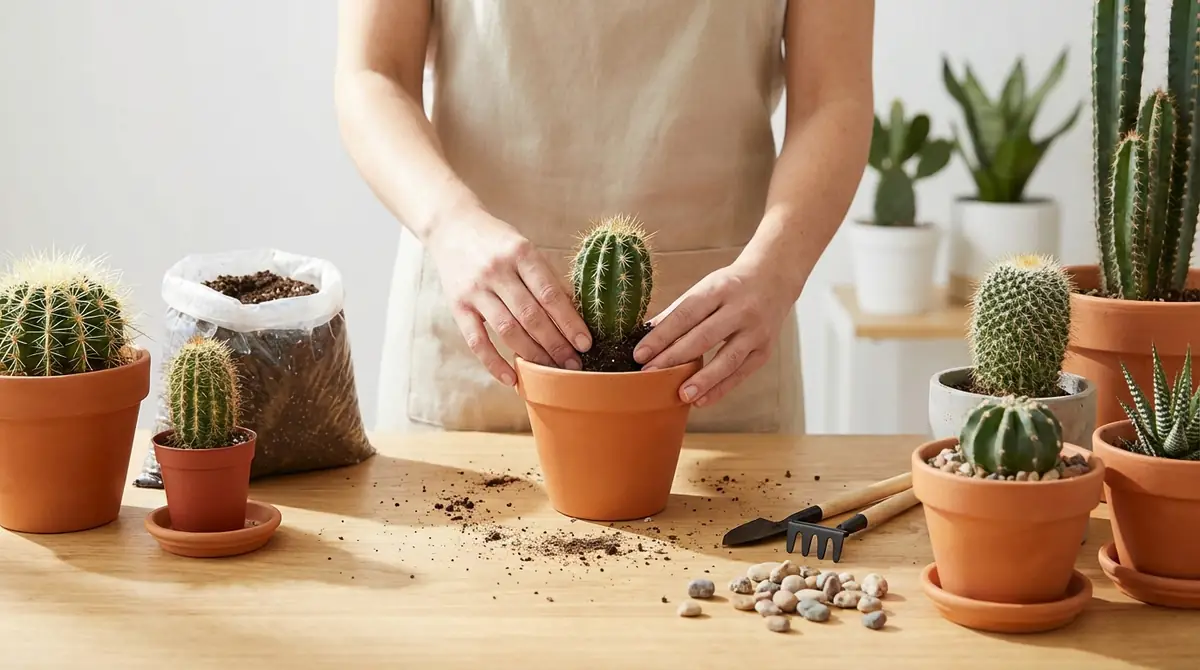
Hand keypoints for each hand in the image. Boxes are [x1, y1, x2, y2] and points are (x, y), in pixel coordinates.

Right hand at [427, 208, 591, 385]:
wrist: (451, 226)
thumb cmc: (498, 241)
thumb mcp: (525, 248)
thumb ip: (547, 278)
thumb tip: (576, 313)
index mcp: (521, 253)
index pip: (549, 294)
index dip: (569, 321)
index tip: (585, 343)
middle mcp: (497, 271)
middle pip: (531, 316)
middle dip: (556, 344)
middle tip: (574, 364)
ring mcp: (475, 290)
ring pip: (507, 330)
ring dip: (532, 354)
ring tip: (552, 371)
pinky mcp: (457, 307)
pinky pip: (476, 341)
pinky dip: (494, 363)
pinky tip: (512, 378)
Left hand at [632, 258, 797, 406]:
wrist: (774, 279)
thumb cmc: (730, 286)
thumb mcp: (705, 287)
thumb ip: (678, 311)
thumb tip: (646, 333)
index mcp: (719, 289)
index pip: (686, 314)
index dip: (662, 335)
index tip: (640, 354)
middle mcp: (740, 309)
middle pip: (704, 337)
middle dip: (674, 358)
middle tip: (650, 376)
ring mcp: (755, 332)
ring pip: (727, 359)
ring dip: (703, 380)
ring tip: (681, 395)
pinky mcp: (765, 351)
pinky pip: (741, 373)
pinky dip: (721, 389)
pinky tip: (701, 400)